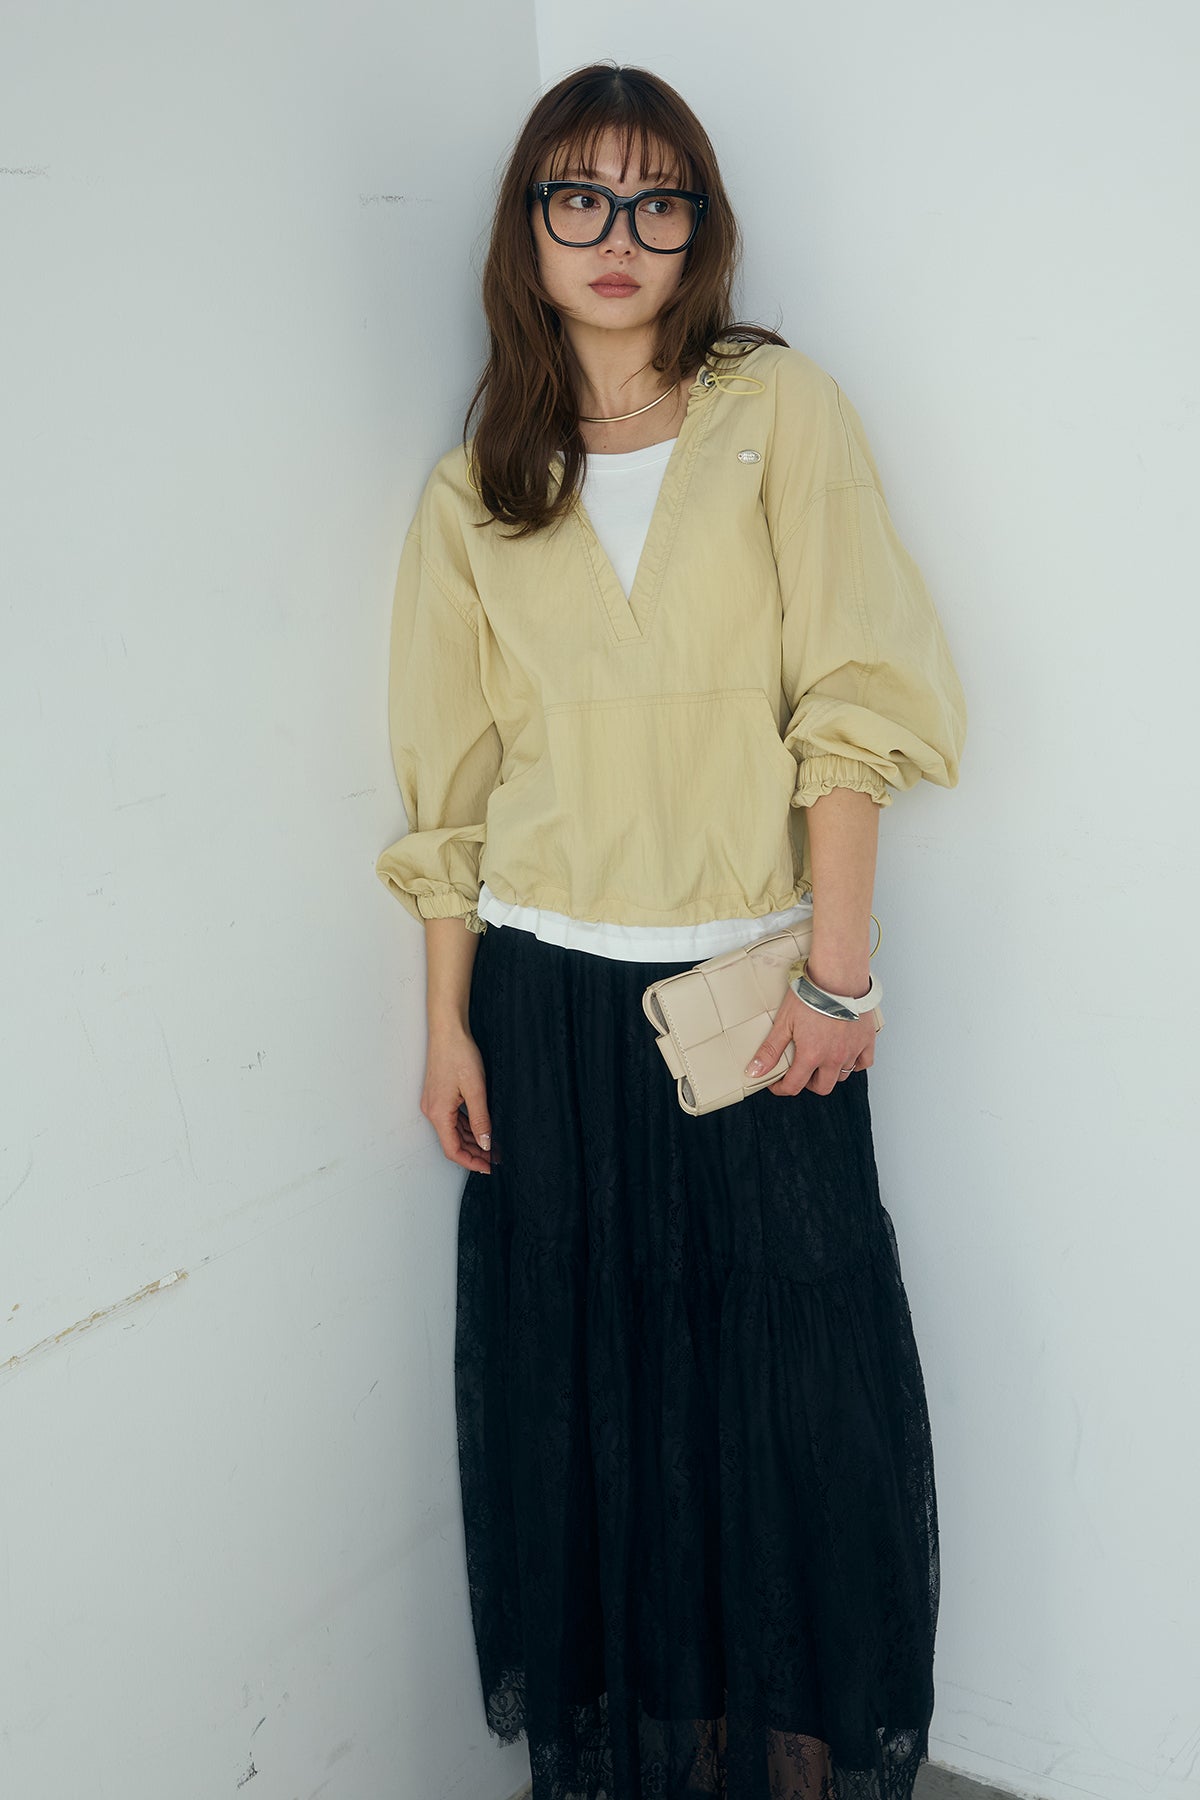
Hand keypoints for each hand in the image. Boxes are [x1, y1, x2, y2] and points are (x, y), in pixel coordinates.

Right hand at [422, 1025, 494, 1172]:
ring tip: (492, 1145)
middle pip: (453, 1142)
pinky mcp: (439, 1096)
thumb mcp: (475, 1089)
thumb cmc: (458, 1054)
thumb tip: (485, 1144)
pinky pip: (453, 1119)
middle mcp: (432, 1111)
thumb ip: (480, 1119)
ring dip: (472, 1141)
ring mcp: (434, 1104)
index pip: (452, 1150)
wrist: (448, 1031)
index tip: (488, 1167)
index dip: (471, 1162)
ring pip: (454, 1132)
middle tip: (496, 1158)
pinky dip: (467, 1127)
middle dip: (475, 1153)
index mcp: (439, 1113)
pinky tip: (481, 1129)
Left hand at [743, 988, 876, 1097]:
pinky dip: (855, 1063)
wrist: (838, 976)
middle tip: (801, 1072)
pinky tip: (845, 1054)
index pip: (794, 1086)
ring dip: (830, 1073)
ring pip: (842, 1076)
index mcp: (812, 1055)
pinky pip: (864, 1063)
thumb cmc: (811, 994)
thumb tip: (754, 1072)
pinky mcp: (867, 1040)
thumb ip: (770, 1050)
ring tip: (821, 1060)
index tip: (777, 1083)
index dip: (781, 1088)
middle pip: (822, 1088)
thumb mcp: (784, 1022)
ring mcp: (852, 1050)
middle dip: (808, 1084)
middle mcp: (834, 1058)